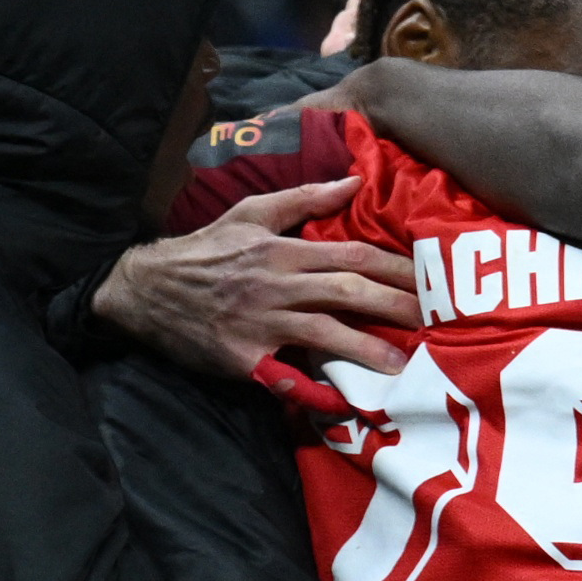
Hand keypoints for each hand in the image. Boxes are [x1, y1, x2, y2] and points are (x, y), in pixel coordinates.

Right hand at [94, 178, 421, 380]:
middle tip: (435, 319)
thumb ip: (303, 198)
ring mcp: (262, 322)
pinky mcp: (245, 357)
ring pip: (325, 332)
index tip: (429, 279)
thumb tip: (353, 181)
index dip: (395, 267)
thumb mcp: (248, 212)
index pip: (352, 255)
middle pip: (348, 291)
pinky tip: (345, 399)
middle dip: (395, 305)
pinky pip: (286, 374)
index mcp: (282, 248)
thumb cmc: (204, 250)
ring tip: (401, 363)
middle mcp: (277, 284)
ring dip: (366, 348)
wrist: (146, 289)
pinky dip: (315, 388)